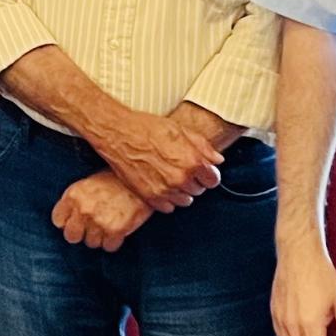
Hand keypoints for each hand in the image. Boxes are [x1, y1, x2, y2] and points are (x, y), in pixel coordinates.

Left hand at [51, 171, 149, 251]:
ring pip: (91, 243)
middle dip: (81, 234)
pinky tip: (119, 231)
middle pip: (71, 236)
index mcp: (73, 195)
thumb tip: (66, 222)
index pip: (58, 220)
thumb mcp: (88, 184)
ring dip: (100, 238)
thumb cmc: (116, 181)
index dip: (68, 222)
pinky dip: (114, 242)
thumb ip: (75, 201)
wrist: (142, 181)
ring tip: (109, 224)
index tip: (77, 221)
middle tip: (92, 227)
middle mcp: (83, 209)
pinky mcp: (115, 230)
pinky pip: (109, 247)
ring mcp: (98, 221)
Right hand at [88, 108, 223, 212]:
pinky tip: (160, 184)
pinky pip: (168, 207)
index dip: (209, 174)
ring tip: (170, 176)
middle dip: (194, 181)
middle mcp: (180, 179)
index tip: (203, 170)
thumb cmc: (147, 128)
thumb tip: (217, 159)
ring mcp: (164, 190)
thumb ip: (203, 147)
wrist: (118, 134)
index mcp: (191, 162)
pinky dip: (167, 198)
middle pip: (198, 190)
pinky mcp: (149, 197)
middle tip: (181, 168)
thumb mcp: (180, 130)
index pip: (213, 180)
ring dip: (181, 191)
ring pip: (184, 201)